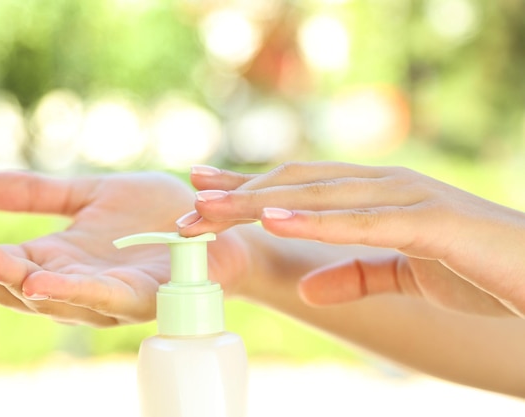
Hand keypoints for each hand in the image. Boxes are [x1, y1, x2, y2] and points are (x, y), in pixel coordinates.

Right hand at [0, 171, 248, 326]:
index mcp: (61, 259)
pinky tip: (41, 280)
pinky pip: (104, 299)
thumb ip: (39, 195)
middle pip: (15, 288)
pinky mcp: (144, 298)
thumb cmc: (157, 213)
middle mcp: (77, 283)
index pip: (0, 265)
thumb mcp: (90, 194)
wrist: (214, 224)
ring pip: (51, 299)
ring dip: (14, 280)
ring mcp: (109, 295)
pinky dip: (71, 290)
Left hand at [178, 162, 524, 316]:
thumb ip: (357, 272)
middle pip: (297, 184)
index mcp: (375, 195)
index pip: (300, 186)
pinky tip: (273, 216)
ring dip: (260, 200)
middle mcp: (384, 185)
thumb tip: (308, 287)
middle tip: (189, 200)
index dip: (250, 190)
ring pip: (319, 194)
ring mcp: (406, 197)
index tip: (205, 194)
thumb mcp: (403, 273)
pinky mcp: (429, 222)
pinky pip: (362, 220)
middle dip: (240, 193)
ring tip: (210, 207)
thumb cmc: (476, 269)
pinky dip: (315, 218)